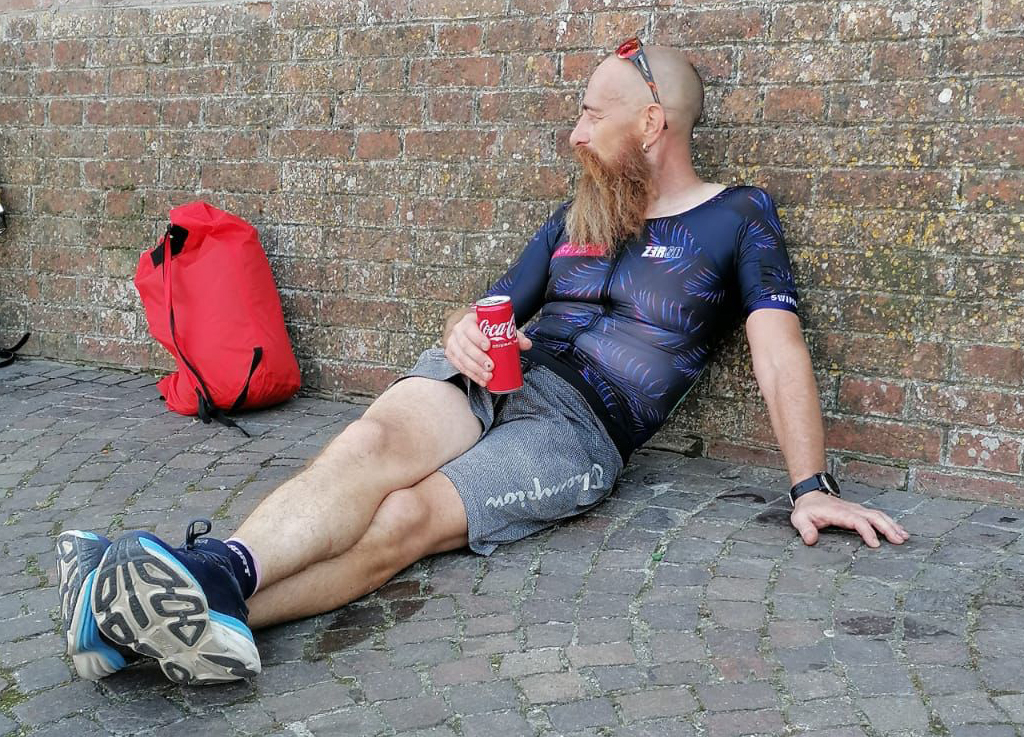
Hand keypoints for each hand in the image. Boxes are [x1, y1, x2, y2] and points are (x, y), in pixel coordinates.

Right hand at [443, 312, 531, 387]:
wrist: (466, 329)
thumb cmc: (483, 328)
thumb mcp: (496, 326)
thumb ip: (513, 334)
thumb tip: (527, 344)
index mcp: (469, 321)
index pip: (470, 329)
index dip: (478, 338)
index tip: (488, 347)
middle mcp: (458, 332)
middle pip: (466, 346)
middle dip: (478, 358)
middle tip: (491, 367)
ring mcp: (452, 344)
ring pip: (461, 358)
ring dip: (475, 370)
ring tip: (488, 377)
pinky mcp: (451, 355)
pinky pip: (459, 367)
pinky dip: (471, 375)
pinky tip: (481, 381)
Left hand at [790, 491, 909, 547]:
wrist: (811, 495)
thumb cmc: (807, 509)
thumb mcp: (800, 519)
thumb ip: (805, 529)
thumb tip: (810, 540)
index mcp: (839, 512)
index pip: (857, 521)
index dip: (867, 532)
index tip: (875, 544)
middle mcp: (852, 509)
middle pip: (874, 517)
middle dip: (887, 528)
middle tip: (899, 541)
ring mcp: (857, 509)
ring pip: (879, 515)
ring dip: (892, 525)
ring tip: (904, 537)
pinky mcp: (860, 512)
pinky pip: (878, 516)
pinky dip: (889, 523)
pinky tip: (899, 531)